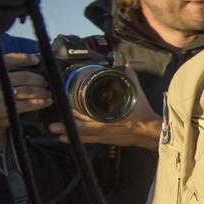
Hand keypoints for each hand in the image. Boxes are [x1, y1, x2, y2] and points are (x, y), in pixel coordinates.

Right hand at [0, 53, 52, 150]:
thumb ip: (7, 74)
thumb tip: (33, 66)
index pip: (9, 60)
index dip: (24, 58)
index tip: (36, 60)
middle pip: (24, 77)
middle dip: (39, 80)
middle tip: (46, 83)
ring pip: (28, 91)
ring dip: (42, 92)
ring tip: (48, 93)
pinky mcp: (5, 111)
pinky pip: (27, 105)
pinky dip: (40, 103)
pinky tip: (46, 102)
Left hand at [47, 67, 162, 149]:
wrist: (150, 132)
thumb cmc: (143, 113)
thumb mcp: (136, 93)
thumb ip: (129, 77)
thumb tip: (125, 63)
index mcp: (109, 117)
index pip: (89, 116)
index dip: (76, 114)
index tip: (65, 108)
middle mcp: (104, 128)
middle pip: (81, 129)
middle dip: (67, 127)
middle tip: (52, 126)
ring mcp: (104, 136)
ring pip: (83, 137)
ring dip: (69, 134)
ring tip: (56, 132)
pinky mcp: (106, 140)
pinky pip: (89, 141)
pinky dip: (78, 139)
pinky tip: (67, 139)